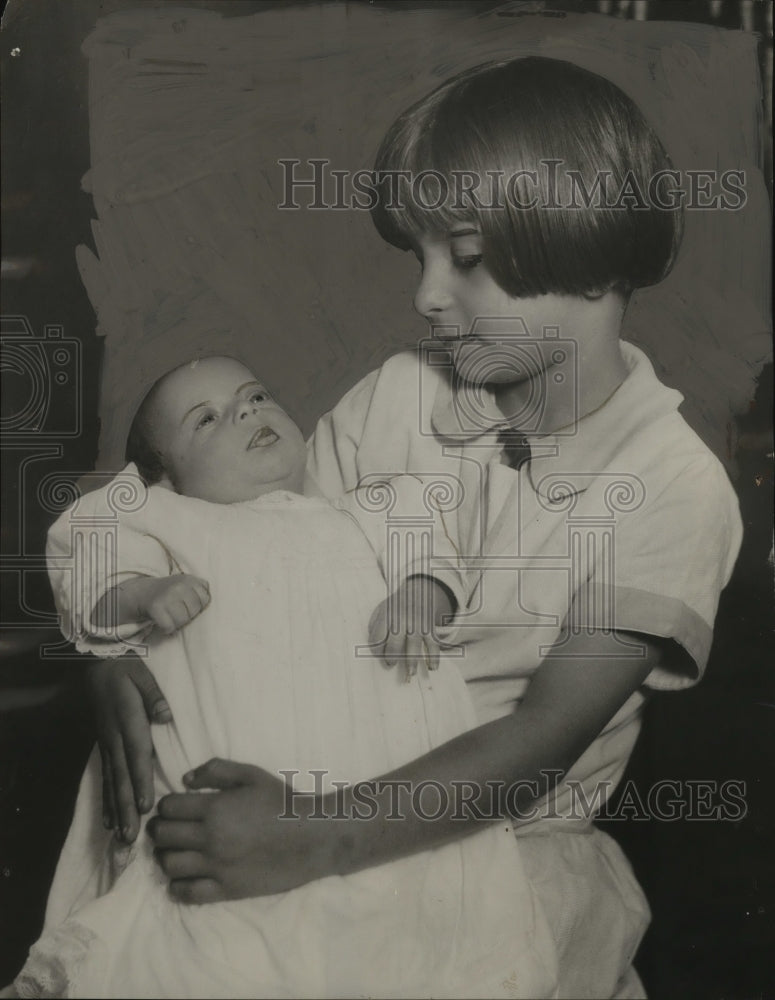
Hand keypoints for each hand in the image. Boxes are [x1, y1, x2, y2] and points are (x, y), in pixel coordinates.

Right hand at [89, 653, 171, 841]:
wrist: (95, 663)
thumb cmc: (124, 668)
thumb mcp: (141, 674)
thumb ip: (153, 695)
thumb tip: (165, 716)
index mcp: (128, 720)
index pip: (136, 754)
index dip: (140, 780)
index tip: (144, 805)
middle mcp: (115, 737)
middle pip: (122, 777)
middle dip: (126, 808)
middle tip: (131, 835)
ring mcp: (107, 744)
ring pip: (112, 782)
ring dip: (117, 810)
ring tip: (121, 836)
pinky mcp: (104, 747)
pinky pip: (105, 778)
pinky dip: (107, 800)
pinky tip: (108, 820)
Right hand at [137, 574, 209, 634]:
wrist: (143, 592)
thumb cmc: (170, 592)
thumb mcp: (187, 584)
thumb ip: (202, 590)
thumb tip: (219, 605)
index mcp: (190, 579)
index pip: (205, 600)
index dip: (197, 606)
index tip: (187, 604)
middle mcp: (179, 586)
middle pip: (194, 612)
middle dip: (187, 615)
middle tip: (177, 611)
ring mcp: (168, 596)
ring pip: (183, 620)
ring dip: (177, 623)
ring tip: (171, 616)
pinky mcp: (156, 607)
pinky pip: (169, 626)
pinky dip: (166, 628)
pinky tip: (163, 622)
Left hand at [148, 758, 332, 902]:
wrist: (310, 836)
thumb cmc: (281, 801)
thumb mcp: (251, 774)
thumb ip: (216, 771)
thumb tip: (185, 780)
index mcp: (214, 809)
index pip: (168, 808)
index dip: (167, 805)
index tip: (174, 807)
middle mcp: (210, 839)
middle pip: (163, 836)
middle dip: (160, 829)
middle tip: (168, 828)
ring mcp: (216, 867)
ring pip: (169, 865)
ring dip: (165, 856)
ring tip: (175, 850)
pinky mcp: (225, 890)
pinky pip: (187, 893)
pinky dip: (177, 886)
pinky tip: (183, 877)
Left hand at [368, 576, 453, 678]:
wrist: (418, 591)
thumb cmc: (395, 606)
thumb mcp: (381, 609)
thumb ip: (376, 626)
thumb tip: (375, 647)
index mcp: (387, 615)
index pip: (378, 637)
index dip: (376, 649)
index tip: (379, 654)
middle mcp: (402, 619)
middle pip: (395, 642)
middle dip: (391, 656)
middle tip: (391, 663)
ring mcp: (417, 623)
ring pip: (414, 645)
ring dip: (412, 662)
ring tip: (410, 674)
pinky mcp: (430, 627)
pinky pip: (433, 644)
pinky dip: (434, 657)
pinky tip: (432, 667)